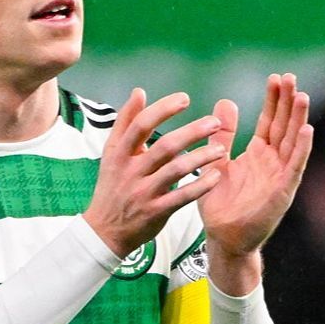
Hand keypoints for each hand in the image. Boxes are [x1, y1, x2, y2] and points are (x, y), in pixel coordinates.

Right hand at [82, 89, 226, 257]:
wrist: (104, 231)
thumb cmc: (113, 187)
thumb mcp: (112, 154)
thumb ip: (125, 122)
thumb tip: (139, 92)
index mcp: (119, 154)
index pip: (140, 125)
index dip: (163, 109)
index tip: (185, 99)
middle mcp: (131, 171)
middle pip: (164, 146)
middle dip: (191, 132)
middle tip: (214, 123)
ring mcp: (143, 193)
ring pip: (176, 170)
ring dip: (201, 158)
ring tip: (220, 150)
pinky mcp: (155, 212)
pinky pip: (182, 197)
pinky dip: (200, 186)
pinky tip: (216, 177)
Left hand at [198, 74, 312, 290]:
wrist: (222, 238)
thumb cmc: (220, 205)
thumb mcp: (217, 162)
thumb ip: (223, 135)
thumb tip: (225, 102)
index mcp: (259, 154)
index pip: (270, 121)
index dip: (274, 100)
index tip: (276, 77)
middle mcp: (273, 162)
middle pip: (285, 126)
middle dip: (288, 102)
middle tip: (291, 77)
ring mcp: (280, 176)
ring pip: (292, 143)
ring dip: (298, 120)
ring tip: (302, 96)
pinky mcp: (282, 192)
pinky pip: (294, 167)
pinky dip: (301, 149)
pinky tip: (306, 130)